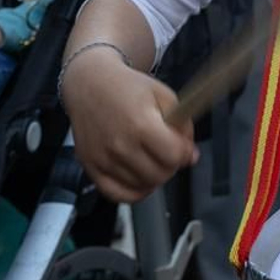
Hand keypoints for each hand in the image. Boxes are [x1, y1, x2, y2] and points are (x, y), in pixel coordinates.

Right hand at [60, 46, 197, 203]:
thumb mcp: (164, 95)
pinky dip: (133, 192)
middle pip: (159, 175)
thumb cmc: (127, 88)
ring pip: (141, 187)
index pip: (174, 156)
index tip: (185, 148)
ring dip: (154, 177)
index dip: (185, 153)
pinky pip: (117, 194)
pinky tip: (140, 179)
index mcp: (140, 123)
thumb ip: (183, 125)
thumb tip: (190, 155)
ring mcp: (103, 159)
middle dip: (171, 166)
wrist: (90, 84)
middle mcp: (120, 145)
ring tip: (153, 160)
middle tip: (169, 154)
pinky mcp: (90, 167)